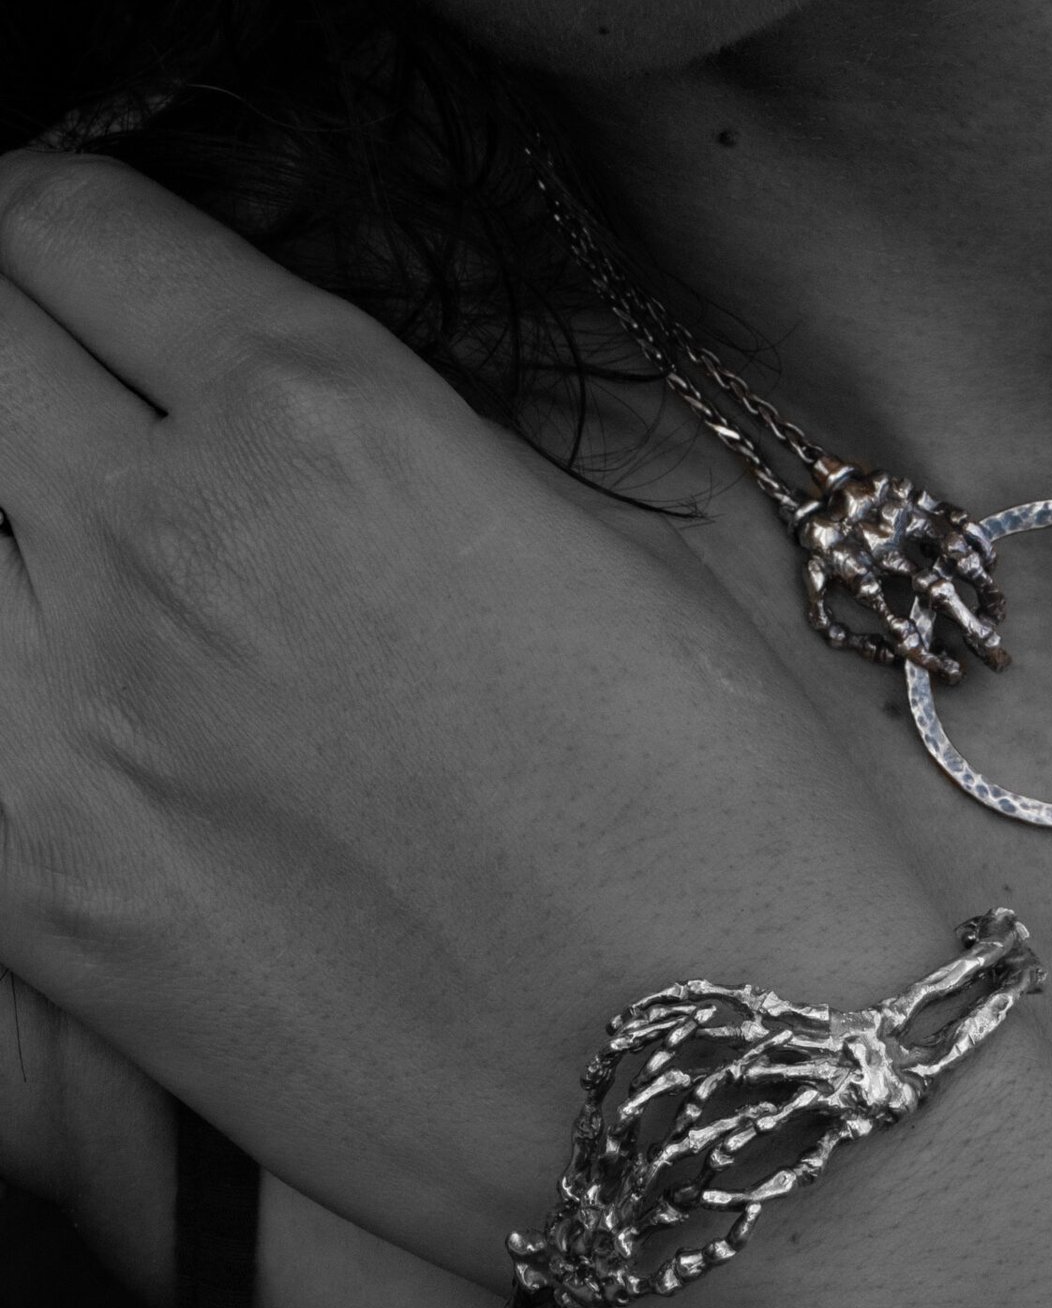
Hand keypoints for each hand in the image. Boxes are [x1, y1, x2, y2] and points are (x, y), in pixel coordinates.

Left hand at [0, 150, 941, 1283]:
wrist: (726, 1084)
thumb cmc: (725, 814)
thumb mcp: (612, 543)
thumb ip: (414, 437)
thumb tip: (295, 407)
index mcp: (322, 413)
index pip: (76, 224)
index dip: (59, 229)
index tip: (69, 269)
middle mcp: (163, 535)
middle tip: (38, 400)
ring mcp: (73, 721)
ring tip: (45, 565)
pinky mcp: (37, 896)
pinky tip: (48, 719)